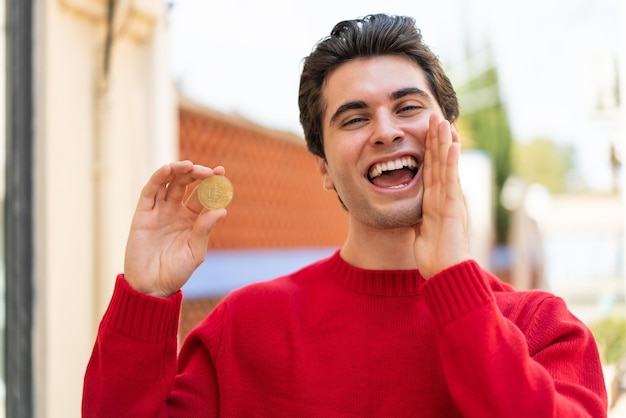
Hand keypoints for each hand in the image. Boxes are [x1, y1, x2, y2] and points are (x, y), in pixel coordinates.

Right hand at [124, 161, 227, 296]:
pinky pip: (150, 191)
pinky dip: (158, 178)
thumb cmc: (176, 272)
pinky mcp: (142, 213)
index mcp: (192, 219)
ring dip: (178, 170)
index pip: (203, 195)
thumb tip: (221, 209)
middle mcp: (175, 211)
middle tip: (208, 171)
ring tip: (190, 166)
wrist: (151, 286)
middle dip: (197, 173)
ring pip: (169, 183)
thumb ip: (205, 230)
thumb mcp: (195, 252)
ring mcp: (159, 210)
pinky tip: (169, 169)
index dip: (212, 182)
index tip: (221, 171)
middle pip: (186, 184)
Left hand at [414, 113, 469, 278]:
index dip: (430, 152)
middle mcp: (447, 198)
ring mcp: (452, 200)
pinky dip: (452, 160)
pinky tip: (452, 143)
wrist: (446, 274)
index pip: (433, 171)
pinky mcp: (454, 206)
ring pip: (447, 165)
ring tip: (443, 120)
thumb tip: (412, 213)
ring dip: (445, 142)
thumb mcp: (422, 233)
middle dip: (438, 140)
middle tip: (436, 116)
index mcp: (438, 202)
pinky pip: (451, 178)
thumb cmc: (436, 258)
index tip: (429, 133)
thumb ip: (419, 220)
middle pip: (441, 163)